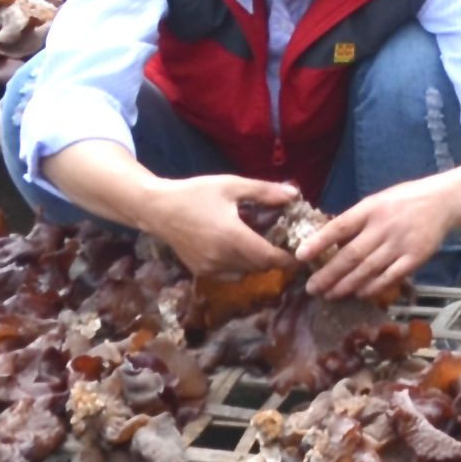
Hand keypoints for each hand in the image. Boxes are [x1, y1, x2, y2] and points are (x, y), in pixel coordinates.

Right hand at [128, 171, 300, 279]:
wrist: (158, 209)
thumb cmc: (196, 193)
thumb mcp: (231, 185)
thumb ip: (264, 192)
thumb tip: (294, 195)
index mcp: (232, 237)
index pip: (269, 257)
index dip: (289, 259)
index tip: (303, 254)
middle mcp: (222, 258)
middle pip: (260, 266)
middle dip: (275, 257)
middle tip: (284, 241)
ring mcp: (209, 268)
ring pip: (245, 273)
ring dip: (257, 262)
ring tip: (262, 242)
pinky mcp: (200, 271)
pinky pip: (230, 275)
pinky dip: (240, 267)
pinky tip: (238, 249)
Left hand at [295, 178, 460, 303]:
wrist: (444, 201)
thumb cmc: (404, 201)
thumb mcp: (377, 201)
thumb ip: (356, 220)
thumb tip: (326, 241)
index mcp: (371, 209)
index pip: (340, 226)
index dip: (319, 242)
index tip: (300, 256)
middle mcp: (384, 226)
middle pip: (351, 255)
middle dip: (329, 274)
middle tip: (312, 288)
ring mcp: (400, 243)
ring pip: (368, 269)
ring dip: (346, 285)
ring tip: (329, 295)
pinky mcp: (415, 258)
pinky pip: (390, 277)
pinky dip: (373, 287)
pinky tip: (359, 293)